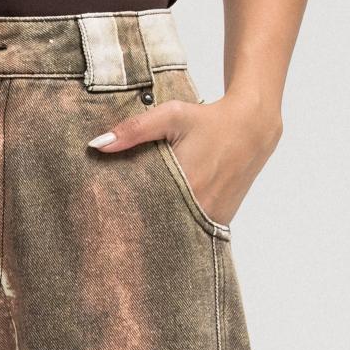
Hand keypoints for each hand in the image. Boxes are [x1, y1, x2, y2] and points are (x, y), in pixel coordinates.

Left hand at [89, 92, 282, 226]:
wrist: (251, 128)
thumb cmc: (209, 120)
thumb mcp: (171, 117)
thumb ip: (134, 130)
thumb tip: (98, 145)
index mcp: (183, 187)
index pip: (143, 212)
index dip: (125, 217)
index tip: (107, 219)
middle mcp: (198, 209)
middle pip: (158, 227)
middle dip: (140, 227)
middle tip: (116, 230)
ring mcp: (210, 219)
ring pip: (176, 233)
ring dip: (160, 230)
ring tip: (137, 230)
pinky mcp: (219, 222)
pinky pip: (192, 231)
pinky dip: (179, 226)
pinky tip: (166, 219)